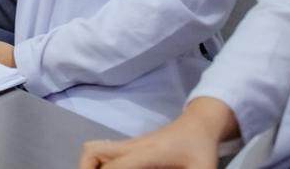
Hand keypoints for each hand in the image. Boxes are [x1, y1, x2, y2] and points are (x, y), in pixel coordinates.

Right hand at [77, 97, 236, 168]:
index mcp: (147, 153)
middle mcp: (131, 146)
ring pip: (92, 148)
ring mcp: (127, 144)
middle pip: (92, 151)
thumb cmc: (201, 150)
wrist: (198, 125)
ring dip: (88, 165)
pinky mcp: (129, 146)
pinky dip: (96, 163)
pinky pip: (102, 151)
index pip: (114, 167)